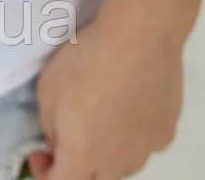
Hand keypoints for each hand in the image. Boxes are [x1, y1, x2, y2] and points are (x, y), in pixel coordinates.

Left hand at [24, 13, 182, 178]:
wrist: (139, 38)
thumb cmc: (88, 60)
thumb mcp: (47, 90)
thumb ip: (50, 126)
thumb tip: (60, 140)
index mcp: (84, 156)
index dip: (44, 173)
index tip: (39, 152)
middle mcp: (118, 163)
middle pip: (93, 179)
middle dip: (76, 164)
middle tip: (68, 135)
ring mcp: (146, 150)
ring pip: (121, 165)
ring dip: (104, 152)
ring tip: (99, 114)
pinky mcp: (165, 133)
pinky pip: (143, 145)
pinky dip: (131, 136)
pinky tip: (127, 106)